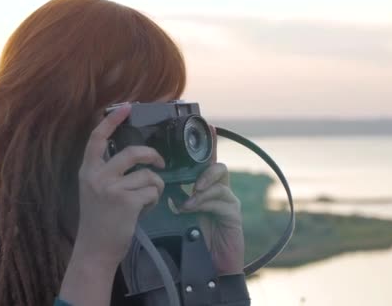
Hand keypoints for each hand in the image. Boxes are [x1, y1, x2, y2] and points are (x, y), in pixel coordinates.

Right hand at [61, 104, 165, 305]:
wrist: (95, 250)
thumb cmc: (98, 221)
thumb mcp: (95, 191)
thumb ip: (107, 173)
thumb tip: (134, 157)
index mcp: (88, 171)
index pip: (97, 139)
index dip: (112, 121)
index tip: (126, 107)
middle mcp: (97, 176)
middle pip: (132, 152)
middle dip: (152, 156)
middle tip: (159, 163)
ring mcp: (111, 189)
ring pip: (147, 175)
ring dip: (154, 187)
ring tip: (147, 199)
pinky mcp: (126, 202)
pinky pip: (151, 191)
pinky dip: (153, 200)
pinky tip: (144, 210)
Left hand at [179, 127, 244, 275]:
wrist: (208, 266)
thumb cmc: (191, 240)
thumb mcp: (178, 216)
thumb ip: (174, 198)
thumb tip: (158, 184)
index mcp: (205, 188)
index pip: (206, 162)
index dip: (208, 144)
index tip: (207, 125)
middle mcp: (219, 191)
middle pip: (218, 167)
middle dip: (206, 166)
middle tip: (193, 180)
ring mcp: (228, 202)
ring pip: (219, 182)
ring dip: (201, 189)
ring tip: (188, 202)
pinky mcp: (234, 214)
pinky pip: (221, 200)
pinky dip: (205, 202)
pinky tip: (192, 209)